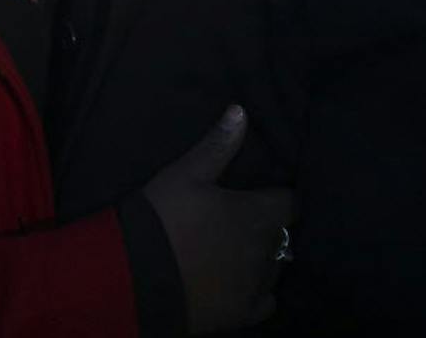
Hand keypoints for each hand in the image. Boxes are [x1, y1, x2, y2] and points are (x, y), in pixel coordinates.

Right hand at [141, 105, 295, 333]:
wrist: (136, 277)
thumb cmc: (164, 218)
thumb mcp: (186, 174)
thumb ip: (218, 145)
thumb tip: (241, 111)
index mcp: (257, 214)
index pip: (290, 202)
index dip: (278, 198)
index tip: (262, 196)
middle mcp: (266, 250)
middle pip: (282, 235)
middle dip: (268, 228)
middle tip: (242, 223)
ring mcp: (256, 284)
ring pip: (276, 267)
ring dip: (264, 258)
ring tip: (239, 253)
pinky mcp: (243, 313)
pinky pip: (266, 302)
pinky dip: (258, 293)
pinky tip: (241, 284)